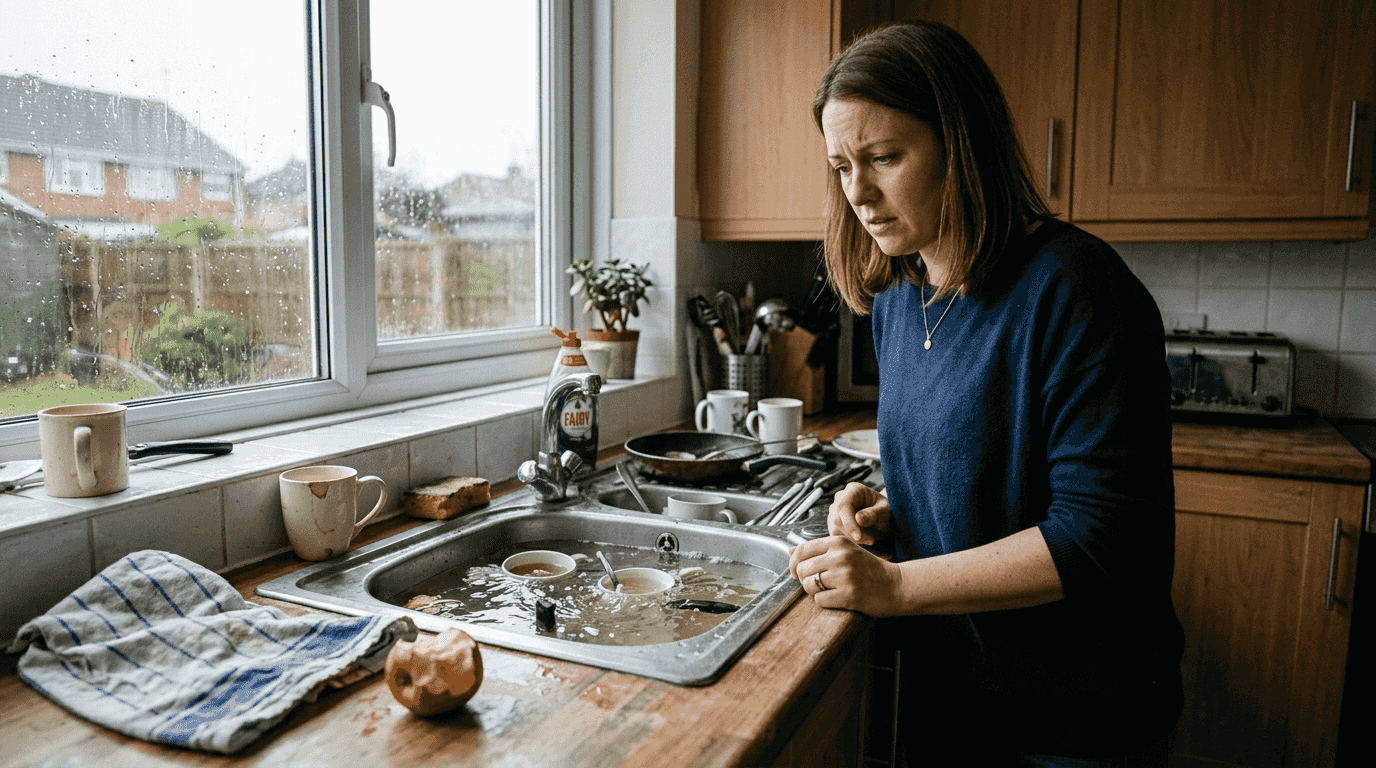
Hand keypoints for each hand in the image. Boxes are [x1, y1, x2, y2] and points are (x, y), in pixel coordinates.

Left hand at [789, 535, 903, 615]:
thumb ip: (819, 550)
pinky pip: (819, 600)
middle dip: (804, 579)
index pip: (801, 550)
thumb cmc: (869, 569)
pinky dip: (825, 601)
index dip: (793, 563)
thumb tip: (790, 551)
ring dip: (814, 591)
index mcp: (838, 543)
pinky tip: (837, 598)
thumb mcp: (846, 551)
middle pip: (802, 569)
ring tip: (829, 590)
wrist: (896, 586)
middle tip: (817, 583)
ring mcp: (844, 576)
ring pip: (809, 585)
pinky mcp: (848, 595)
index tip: (796, 571)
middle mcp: (840, 556)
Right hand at [828, 482, 889, 545]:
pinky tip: (863, 539)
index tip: (858, 537)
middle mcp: (840, 497)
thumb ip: (874, 514)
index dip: (849, 523)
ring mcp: (834, 510)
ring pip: (835, 529)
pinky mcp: (833, 522)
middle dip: (853, 534)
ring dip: (852, 539)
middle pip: (837, 519)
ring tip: (870, 538)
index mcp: (853, 489)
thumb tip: (858, 518)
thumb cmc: (885, 511)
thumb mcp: (885, 511)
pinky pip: (836, 535)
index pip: (843, 506)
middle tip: (871, 540)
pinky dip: (849, 541)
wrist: (882, 516)